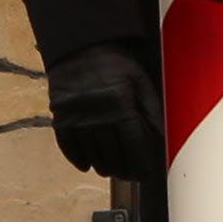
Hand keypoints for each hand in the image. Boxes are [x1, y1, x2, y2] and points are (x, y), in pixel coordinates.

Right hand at [46, 42, 165, 182]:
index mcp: (121, 103)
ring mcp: (76, 116)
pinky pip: (68, 148)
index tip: (145, 175)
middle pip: (112, 157)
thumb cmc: (116, 65)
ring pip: (92, 156)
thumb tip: (163, 139)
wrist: (80, 46)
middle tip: (130, 173)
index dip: (141, 166)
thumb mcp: (141, 81)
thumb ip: (152, 110)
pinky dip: (79, 160)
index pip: (134, 147)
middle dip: (124, 171)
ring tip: (112, 168)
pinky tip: (88, 163)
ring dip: (103, 167)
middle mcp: (98, 112)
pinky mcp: (60, 116)